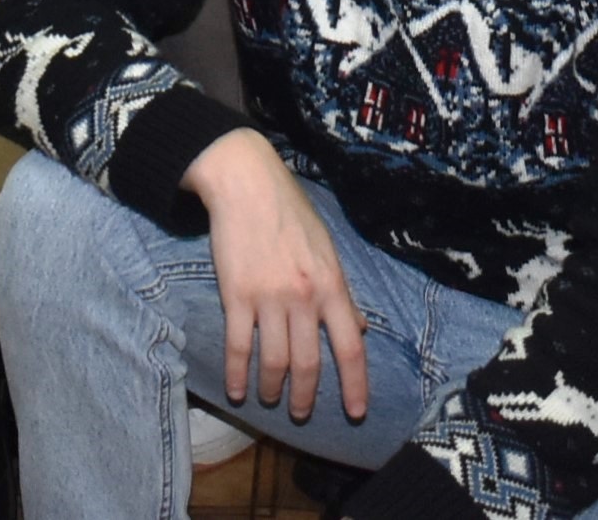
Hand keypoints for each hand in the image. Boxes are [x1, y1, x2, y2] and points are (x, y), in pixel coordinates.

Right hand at [183, 128, 367, 426]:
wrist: (247, 184)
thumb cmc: (291, 213)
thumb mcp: (328, 250)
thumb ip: (343, 293)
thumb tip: (361, 329)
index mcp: (331, 285)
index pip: (351, 347)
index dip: (355, 385)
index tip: (356, 412)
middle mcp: (304, 297)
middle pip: (309, 364)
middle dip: (306, 397)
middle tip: (301, 414)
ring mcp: (269, 298)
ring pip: (274, 362)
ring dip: (273, 389)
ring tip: (270, 400)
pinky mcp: (236, 296)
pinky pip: (239, 347)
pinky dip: (238, 375)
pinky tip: (238, 390)